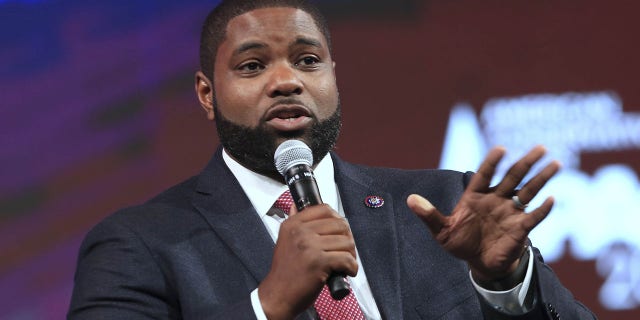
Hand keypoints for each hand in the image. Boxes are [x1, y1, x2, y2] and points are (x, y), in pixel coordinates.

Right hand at [258, 204, 357, 318]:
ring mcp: (309, 246)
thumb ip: (294, 223)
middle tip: (346, 250)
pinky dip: (352, 267)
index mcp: (293, 224)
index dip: (337, 219)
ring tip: (346, 262)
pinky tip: (347, 271)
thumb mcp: (285, 240)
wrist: (277, 295)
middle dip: (348, 238)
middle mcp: (300, 232)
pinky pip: (346, 259)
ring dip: (351, 254)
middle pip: (339, 224)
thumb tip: (297, 207)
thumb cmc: (285, 272)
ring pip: (346, 241)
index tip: (340, 230)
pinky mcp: (319, 262)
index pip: (324, 209)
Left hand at [407, 145, 559, 281]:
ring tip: (555, 164)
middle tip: (540, 148)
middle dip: (526, 162)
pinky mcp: (521, 228)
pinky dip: (543, 209)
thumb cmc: (459, 242)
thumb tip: (409, 199)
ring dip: (541, 179)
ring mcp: (510, 212)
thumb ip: (429, 215)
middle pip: (513, 176)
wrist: (478, 263)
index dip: (493, 162)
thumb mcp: (441, 230)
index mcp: (476, 195)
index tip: (501, 149)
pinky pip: (533, 217)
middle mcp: (496, 199)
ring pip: (528, 191)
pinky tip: (552, 200)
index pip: (485, 173)